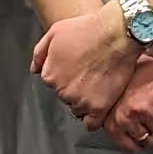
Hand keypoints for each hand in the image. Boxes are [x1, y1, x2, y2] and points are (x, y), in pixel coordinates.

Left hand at [32, 7, 139, 125]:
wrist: (117, 34)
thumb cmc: (89, 30)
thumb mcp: (55, 32)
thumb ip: (40, 53)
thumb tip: (35, 68)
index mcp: (50, 75)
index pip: (53, 84)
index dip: (65, 75)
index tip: (76, 69)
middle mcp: (62, 91)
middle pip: (66, 97)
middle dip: (75, 88)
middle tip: (89, 75)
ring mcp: (81, 101)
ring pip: (78, 110)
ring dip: (85, 102)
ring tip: (98, 87)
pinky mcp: (99, 107)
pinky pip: (91, 124)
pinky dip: (94, 118)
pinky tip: (99, 107)